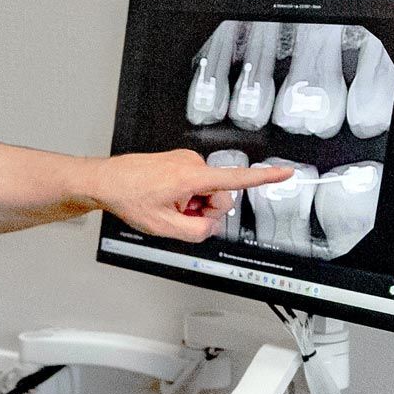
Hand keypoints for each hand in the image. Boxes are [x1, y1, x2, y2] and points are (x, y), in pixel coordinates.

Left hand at [95, 149, 293, 242]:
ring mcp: (185, 162)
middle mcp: (192, 164)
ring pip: (205, 192)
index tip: (287, 172)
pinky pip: (193, 185)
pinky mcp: (179, 163)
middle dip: (204, 210)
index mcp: (192, 176)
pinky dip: (183, 196)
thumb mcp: (163, 227)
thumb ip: (196, 232)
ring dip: (191, 204)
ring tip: (166, 205)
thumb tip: (211, 227)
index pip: (236, 179)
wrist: (106, 181)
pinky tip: (163, 198)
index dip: (265, 178)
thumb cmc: (128, 197)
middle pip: (220, 196)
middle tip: (178, 215)